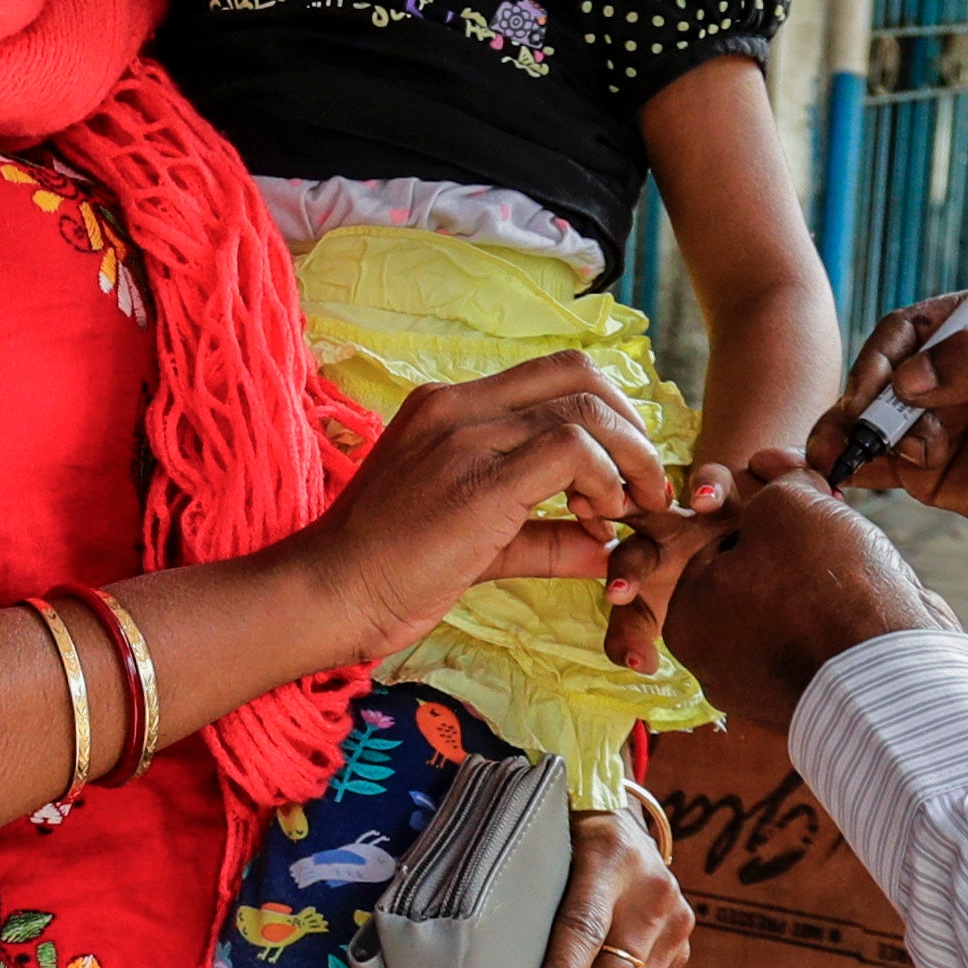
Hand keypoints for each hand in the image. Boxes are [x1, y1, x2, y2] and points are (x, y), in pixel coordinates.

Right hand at [290, 355, 676, 668]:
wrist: (325, 594)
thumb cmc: (383, 575)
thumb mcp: (475, 546)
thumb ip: (542, 540)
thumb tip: (605, 550)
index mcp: (448, 409)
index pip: (550, 377)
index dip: (604, 417)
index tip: (618, 478)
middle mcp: (457, 406)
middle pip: (579, 373)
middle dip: (630, 425)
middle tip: (642, 486)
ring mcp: (466, 435)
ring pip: (584, 408)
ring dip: (629, 458)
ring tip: (628, 512)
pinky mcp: (479, 478)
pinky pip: (572, 448)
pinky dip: (605, 480)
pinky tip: (598, 522)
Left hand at [658, 463, 957, 733]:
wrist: (893, 674)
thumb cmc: (827, 586)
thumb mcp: (788, 506)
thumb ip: (777, 486)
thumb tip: (780, 475)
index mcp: (686, 618)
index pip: (720, 542)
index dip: (769, 510)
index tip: (805, 497)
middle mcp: (711, 665)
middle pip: (756, 582)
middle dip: (796, 550)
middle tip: (835, 528)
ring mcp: (758, 694)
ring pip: (789, 613)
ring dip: (822, 583)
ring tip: (858, 564)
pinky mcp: (808, 708)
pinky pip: (819, 648)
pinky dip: (840, 624)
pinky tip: (869, 607)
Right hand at [814, 297, 967, 595]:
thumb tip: (910, 377)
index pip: (916, 326)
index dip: (888, 351)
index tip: (884, 384)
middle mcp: (955, 373)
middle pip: (884, 372)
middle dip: (864, 398)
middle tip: (862, 426)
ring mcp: (940, 424)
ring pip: (874, 419)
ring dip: (851, 433)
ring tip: (842, 455)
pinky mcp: (933, 474)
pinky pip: (881, 465)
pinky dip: (853, 467)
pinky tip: (842, 474)